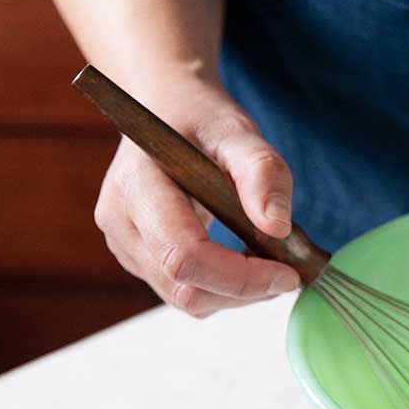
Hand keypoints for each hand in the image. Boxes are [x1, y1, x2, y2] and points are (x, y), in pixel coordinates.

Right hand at [94, 72, 300, 316]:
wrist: (164, 110)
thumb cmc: (199, 117)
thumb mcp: (237, 130)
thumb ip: (262, 171)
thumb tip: (278, 227)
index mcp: (137, 185)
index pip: (183, 255)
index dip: (240, 276)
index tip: (288, 272)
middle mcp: (120, 221)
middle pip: (184, 288)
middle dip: (244, 290)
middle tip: (288, 270)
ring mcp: (124, 244)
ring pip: (185, 298)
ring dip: (235, 292)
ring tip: (269, 260)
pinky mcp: (137, 257)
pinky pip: (183, 290)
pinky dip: (221, 287)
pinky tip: (243, 259)